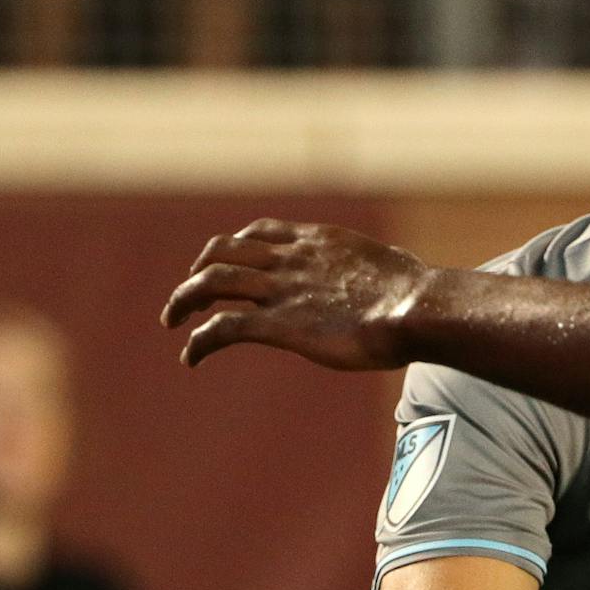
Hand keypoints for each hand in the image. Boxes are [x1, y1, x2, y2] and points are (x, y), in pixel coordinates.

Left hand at [160, 219, 432, 369]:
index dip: (234, 247)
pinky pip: (223, 328)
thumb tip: (406, 276)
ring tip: (172, 320)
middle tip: (188, 294)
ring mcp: (281, 289)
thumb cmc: (417, 293)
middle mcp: (291, 258)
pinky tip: (191, 356)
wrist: (416, 307)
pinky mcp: (278, 324)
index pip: (259, 233)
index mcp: (317, 240)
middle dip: (198, 270)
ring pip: (211, 283)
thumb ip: (381, 270)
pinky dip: (200, 341)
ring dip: (184, 300)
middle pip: (223, 251)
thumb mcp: (395, 266)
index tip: (225, 263)